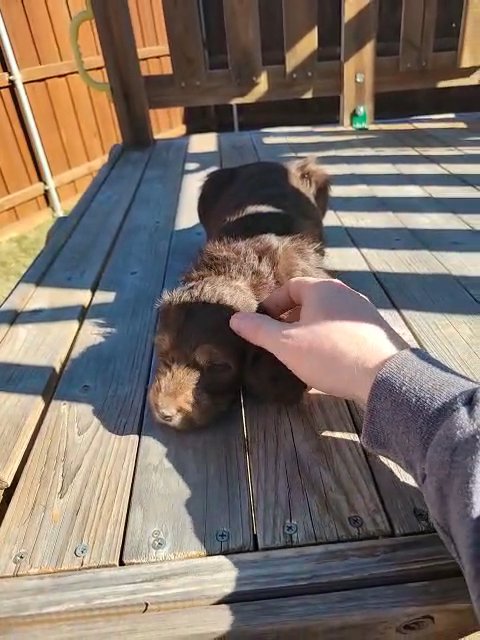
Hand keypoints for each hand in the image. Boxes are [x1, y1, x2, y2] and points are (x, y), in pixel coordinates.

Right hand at [230, 278, 407, 404]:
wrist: (385, 377)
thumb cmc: (329, 354)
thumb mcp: (286, 344)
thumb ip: (259, 330)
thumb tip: (234, 319)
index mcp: (323, 288)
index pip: (291, 286)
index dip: (272, 303)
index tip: (262, 323)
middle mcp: (346, 293)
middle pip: (310, 300)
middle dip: (291, 317)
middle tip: (278, 339)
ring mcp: (364, 312)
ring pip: (328, 315)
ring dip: (310, 329)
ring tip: (300, 351)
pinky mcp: (376, 331)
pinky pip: (344, 328)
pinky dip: (329, 338)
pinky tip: (327, 360)